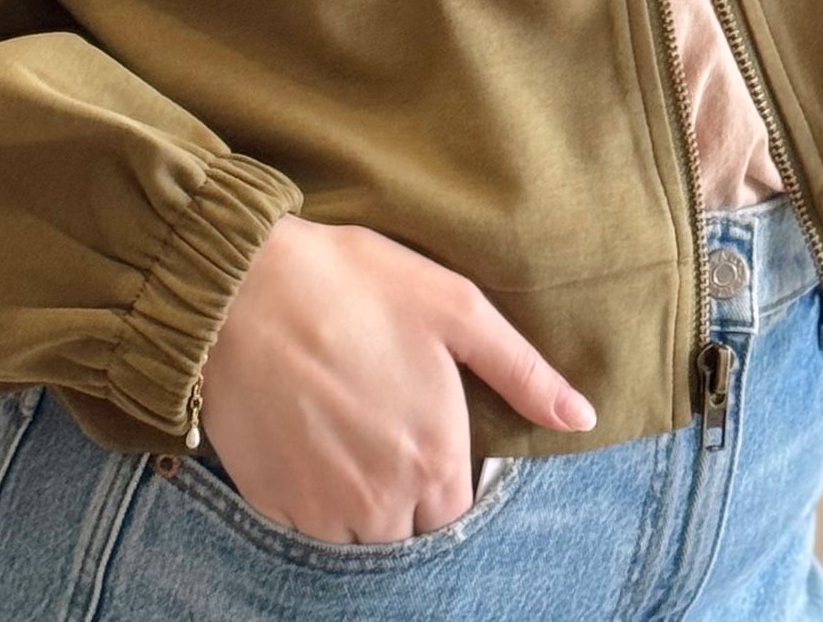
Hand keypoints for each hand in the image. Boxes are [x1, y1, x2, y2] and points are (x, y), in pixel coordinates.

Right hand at [195, 213, 595, 543]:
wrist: (241, 287)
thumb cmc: (352, 285)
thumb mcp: (454, 307)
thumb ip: (523, 371)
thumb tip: (581, 417)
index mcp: (436, 459)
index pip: (458, 515)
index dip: (447, 478)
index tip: (427, 438)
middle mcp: (383, 501)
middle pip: (409, 535)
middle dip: (405, 498)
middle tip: (384, 432)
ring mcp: (323, 509)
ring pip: (358, 537)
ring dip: (360, 505)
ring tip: (346, 436)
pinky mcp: (273, 504)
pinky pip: (306, 528)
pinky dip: (312, 500)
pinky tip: (308, 441)